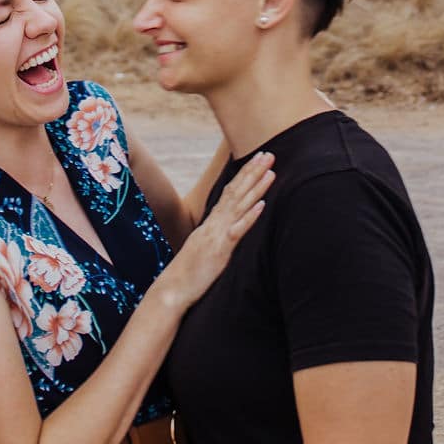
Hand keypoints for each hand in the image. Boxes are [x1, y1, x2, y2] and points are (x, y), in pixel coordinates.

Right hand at [157, 150, 273, 309]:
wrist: (172, 289)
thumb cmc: (189, 273)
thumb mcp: (204, 248)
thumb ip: (216, 236)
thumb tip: (227, 229)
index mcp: (211, 222)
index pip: (230, 191)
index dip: (245, 174)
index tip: (258, 160)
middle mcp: (214, 223)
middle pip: (236, 192)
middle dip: (253, 172)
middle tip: (269, 154)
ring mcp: (217, 235)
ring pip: (239, 206)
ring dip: (256, 187)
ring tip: (271, 171)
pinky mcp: (220, 250)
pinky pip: (237, 231)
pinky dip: (250, 217)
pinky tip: (262, 205)